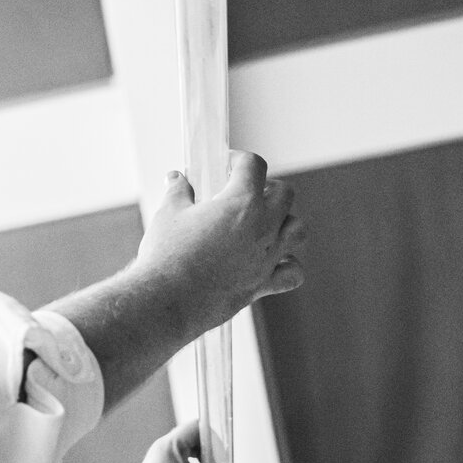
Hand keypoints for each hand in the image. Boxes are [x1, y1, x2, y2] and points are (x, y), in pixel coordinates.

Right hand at [135, 154, 303, 332]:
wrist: (167, 302)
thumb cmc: (166, 255)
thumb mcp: (168, 213)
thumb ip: (178, 191)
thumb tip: (176, 178)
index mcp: (241, 203)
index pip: (254, 165)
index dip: (239, 159)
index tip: (227, 165)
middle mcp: (262, 227)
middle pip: (284, 193)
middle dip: (266, 186)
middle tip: (242, 193)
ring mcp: (267, 257)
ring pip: (297, 228)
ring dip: (284, 220)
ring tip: (261, 223)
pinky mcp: (262, 284)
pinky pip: (293, 272)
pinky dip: (288, 264)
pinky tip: (272, 260)